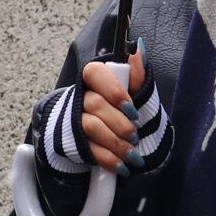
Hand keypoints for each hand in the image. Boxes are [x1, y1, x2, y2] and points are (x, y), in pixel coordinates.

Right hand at [76, 48, 148, 172]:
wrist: (109, 133)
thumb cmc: (122, 107)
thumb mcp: (133, 90)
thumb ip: (136, 73)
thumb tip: (139, 49)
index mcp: (94, 78)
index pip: (96, 74)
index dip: (114, 92)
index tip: (132, 109)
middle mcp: (81, 96)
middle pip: (95, 105)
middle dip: (119, 123)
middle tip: (134, 135)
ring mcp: (75, 119)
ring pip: (91, 128)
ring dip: (115, 143)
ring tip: (132, 154)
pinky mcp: (76, 141)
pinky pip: (89, 150)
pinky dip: (107, 160)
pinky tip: (121, 166)